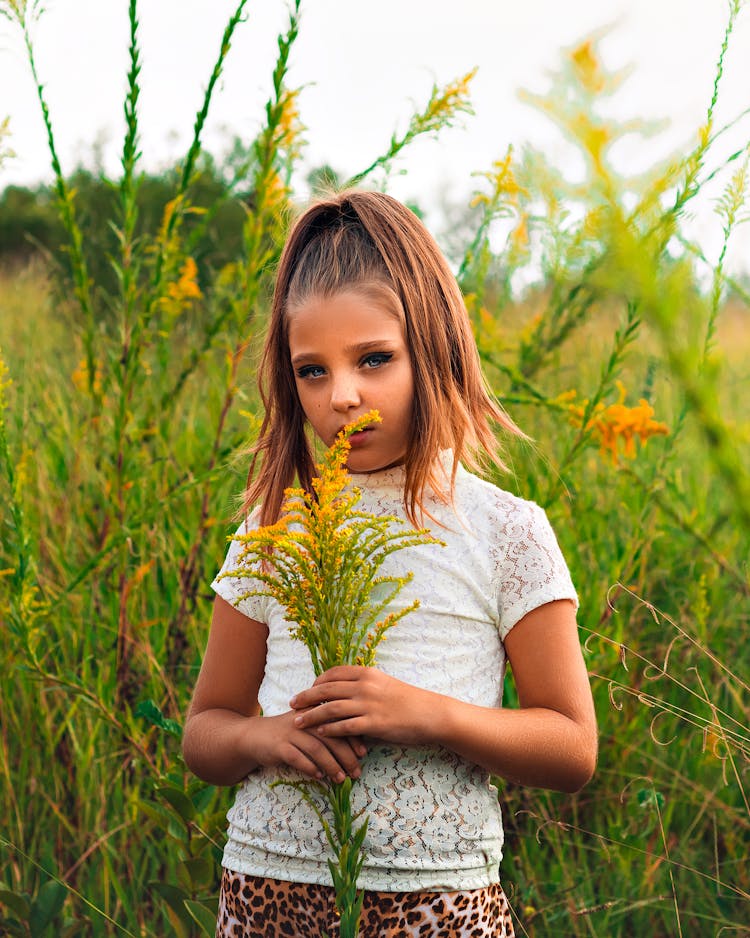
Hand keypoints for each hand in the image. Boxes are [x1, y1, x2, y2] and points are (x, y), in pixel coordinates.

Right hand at [245, 709, 366, 783]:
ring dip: (331, 765)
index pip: (338, 723)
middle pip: (330, 737)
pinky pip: (297, 758)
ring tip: (340, 778)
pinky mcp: (278, 746)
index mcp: (313, 712)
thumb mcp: (308, 726)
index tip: (363, 753)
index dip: (352, 738)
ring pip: (316, 748)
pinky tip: (319, 776)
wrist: (254, 736)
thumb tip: (356, 747)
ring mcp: (290, 732)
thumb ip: (329, 730)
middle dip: (346, 756)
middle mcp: (303, 720)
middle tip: (355, 772)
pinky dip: (310, 768)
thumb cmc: (289, 733)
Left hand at [289, 665, 433, 746]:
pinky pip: (344, 726)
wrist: (430, 713)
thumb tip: (345, 691)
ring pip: (330, 708)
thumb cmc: (408, 700)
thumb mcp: (385, 684)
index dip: (317, 682)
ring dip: (311, 716)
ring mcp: (368, 705)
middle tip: (292, 704)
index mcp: (367, 673)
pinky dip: (329, 730)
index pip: (333, 673)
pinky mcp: (373, 724)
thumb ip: (365, 685)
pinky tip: (319, 733)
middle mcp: (365, 686)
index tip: (307, 690)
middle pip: (326, 689)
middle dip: (306, 697)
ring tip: (298, 722)